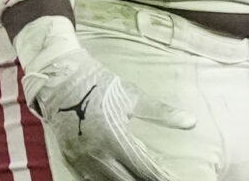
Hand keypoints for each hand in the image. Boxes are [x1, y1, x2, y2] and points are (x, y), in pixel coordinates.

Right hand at [20, 43, 194, 180]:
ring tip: (143, 180)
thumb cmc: (96, 83)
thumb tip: (191, 121)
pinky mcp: (71, 161)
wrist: (57, 78)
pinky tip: (119, 178)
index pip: (146, 168)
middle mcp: (97, 154)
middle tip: (162, 178)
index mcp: (113, 137)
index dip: (162, 176)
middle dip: (147, 180)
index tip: (176, 177)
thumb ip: (161, 112)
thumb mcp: (131, 95)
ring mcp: (82, 160)